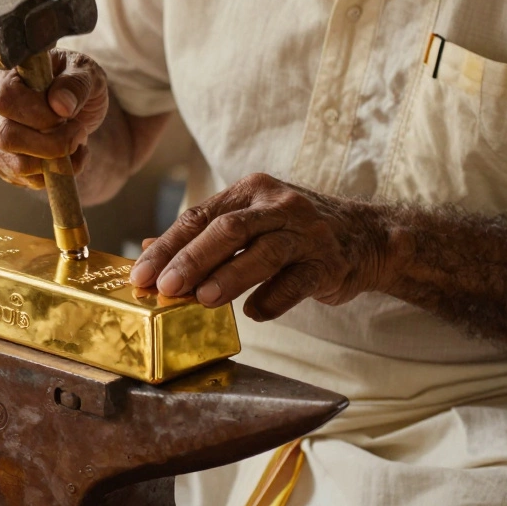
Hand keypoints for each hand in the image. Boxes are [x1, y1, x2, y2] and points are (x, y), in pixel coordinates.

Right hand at [0, 49, 109, 188]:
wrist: (69, 102)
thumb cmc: (72, 80)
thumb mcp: (84, 71)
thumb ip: (75, 83)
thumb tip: (61, 106)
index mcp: (1, 72)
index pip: (7, 98)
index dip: (39, 115)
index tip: (67, 115)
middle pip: (6, 136)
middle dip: (50, 144)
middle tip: (78, 134)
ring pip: (15, 164)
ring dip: (54, 164)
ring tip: (76, 146)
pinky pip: (21, 178)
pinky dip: (50, 175)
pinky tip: (67, 158)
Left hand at [129, 173, 397, 320]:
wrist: (366, 237)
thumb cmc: (294, 233)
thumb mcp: (249, 222)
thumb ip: (202, 236)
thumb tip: (146, 248)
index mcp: (249, 192)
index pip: (198, 216)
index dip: (167, 248)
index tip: (140, 276)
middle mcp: (278, 204)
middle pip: (228, 229)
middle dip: (192, 259)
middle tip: (165, 288)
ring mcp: (307, 231)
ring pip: (264, 251)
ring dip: (230, 276)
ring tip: (203, 300)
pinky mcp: (329, 262)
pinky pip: (298, 281)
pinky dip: (274, 298)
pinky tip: (254, 313)